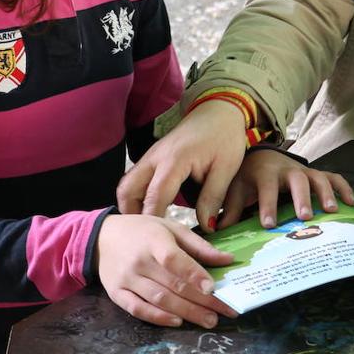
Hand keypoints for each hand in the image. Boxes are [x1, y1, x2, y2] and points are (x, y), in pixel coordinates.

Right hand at [95, 214, 237, 327]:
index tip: (213, 288)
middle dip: (201, 300)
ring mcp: (126, 279)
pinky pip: (137, 309)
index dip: (194, 274)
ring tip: (208, 320)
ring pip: (159, 299)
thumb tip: (228, 260)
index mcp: (154, 239)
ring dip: (185, 312)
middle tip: (224, 311)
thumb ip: (198, 245)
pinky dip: (157, 317)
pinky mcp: (116, 293)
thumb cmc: (142, 231)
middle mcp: (139, 260)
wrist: (101, 238)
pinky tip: (176, 321)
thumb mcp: (170, 228)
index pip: (174, 259)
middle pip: (172, 284)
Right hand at [116, 99, 247, 230]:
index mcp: (174, 160)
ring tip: (145, 227)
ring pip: (127, 183)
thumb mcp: (226, 169)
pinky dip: (135, 195)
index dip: (153, 220)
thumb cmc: (225, 137)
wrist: (219, 110)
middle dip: (131, 214)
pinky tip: (148, 210)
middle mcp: (155, 157)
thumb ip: (213, 197)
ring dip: (131, 205)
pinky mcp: (152, 156)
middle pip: (128, 189)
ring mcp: (151, 155)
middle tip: (143, 237)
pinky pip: (135, 178)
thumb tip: (206, 226)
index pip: (155, 196)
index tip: (155, 242)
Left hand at [218, 149, 353, 229]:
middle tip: (305, 217)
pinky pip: (333, 177)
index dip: (267, 205)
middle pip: (296, 180)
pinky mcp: (315, 174)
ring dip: (325, 192)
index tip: (268, 224)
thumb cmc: (246, 178)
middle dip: (301, 198)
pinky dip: (343, 188)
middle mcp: (285, 170)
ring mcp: (303, 171)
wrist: (258, 155)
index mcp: (263, 173)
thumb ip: (229, 209)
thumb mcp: (235, 189)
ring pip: (317, 177)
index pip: (266, 188)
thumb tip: (215, 231)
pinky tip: (351, 204)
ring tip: (331, 211)